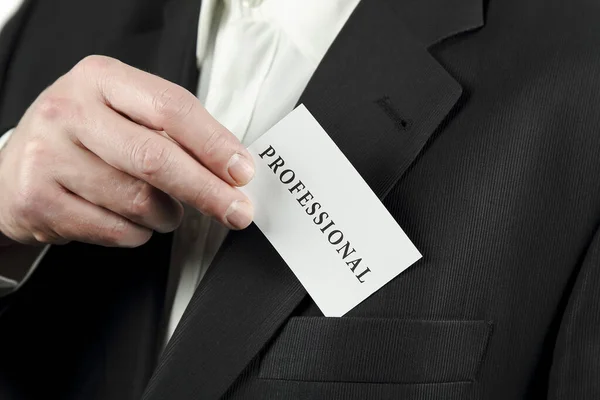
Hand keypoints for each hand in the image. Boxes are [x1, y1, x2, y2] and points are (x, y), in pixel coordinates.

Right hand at [0, 55, 253, 246]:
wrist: (16, 168)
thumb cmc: (85, 138)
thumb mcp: (123, 113)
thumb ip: (173, 131)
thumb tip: (231, 167)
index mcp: (100, 78)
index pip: (171, 107)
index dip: (214, 143)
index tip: (242, 171)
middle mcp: (69, 111)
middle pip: (156, 158)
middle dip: (207, 191)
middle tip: (236, 211)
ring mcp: (48, 155)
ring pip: (138, 201)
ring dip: (167, 215)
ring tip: (163, 210)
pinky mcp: (38, 200)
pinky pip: (115, 230)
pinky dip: (138, 233)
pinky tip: (129, 220)